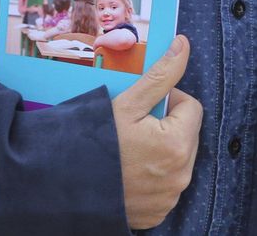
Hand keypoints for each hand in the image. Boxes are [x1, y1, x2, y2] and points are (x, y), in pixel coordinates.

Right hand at [111, 35, 200, 229]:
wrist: (66, 187)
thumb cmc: (96, 141)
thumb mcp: (127, 103)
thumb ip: (160, 74)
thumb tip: (183, 44)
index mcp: (178, 144)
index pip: (191, 107)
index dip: (167, 101)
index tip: (143, 107)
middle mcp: (181, 175)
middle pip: (186, 134)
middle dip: (166, 125)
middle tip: (134, 128)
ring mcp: (170, 197)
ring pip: (177, 159)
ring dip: (161, 150)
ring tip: (130, 150)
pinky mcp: (159, 212)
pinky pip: (166, 184)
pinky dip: (153, 176)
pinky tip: (130, 171)